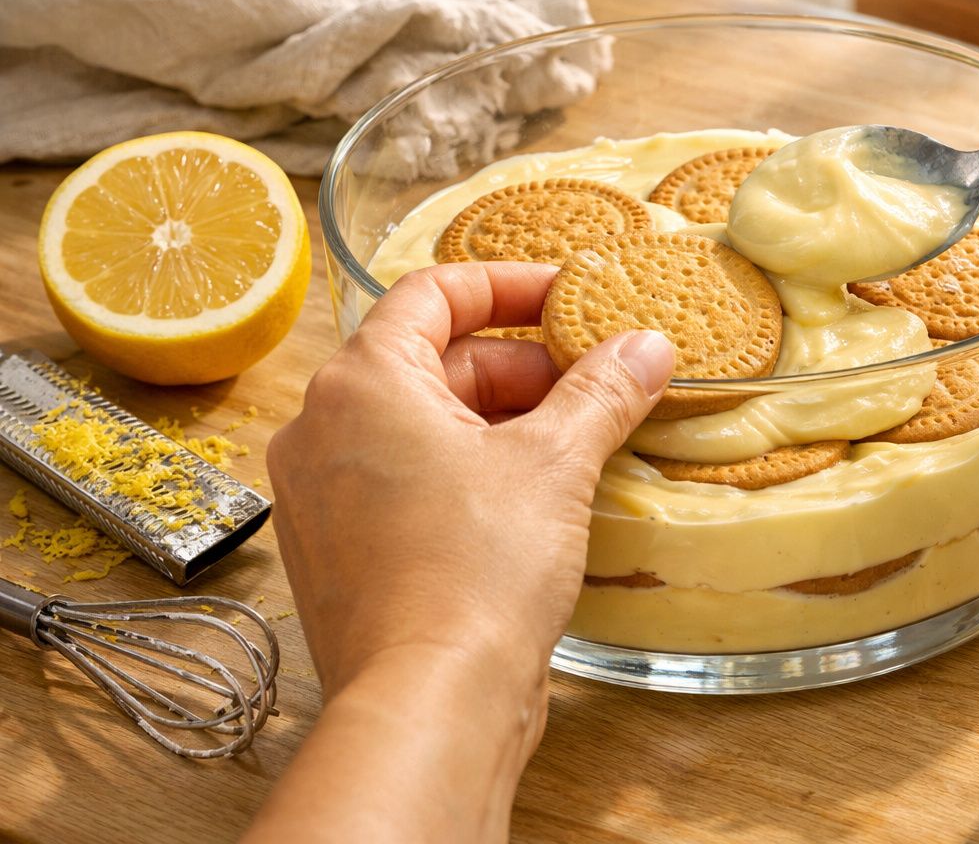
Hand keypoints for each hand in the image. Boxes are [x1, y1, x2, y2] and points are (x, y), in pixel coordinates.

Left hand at [250, 262, 672, 842]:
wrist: (428, 701)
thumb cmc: (476, 572)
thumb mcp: (556, 464)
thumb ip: (602, 391)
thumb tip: (646, 346)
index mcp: (361, 383)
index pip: (432, 293)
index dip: (509, 287)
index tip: (569, 298)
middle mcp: (321, 429)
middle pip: (432, 362)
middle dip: (521, 367)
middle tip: (595, 383)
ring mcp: (322, 495)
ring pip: (421, 426)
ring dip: (501, 422)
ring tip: (578, 442)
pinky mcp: (340, 552)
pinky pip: (407, 481)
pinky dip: (468, 472)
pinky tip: (534, 499)